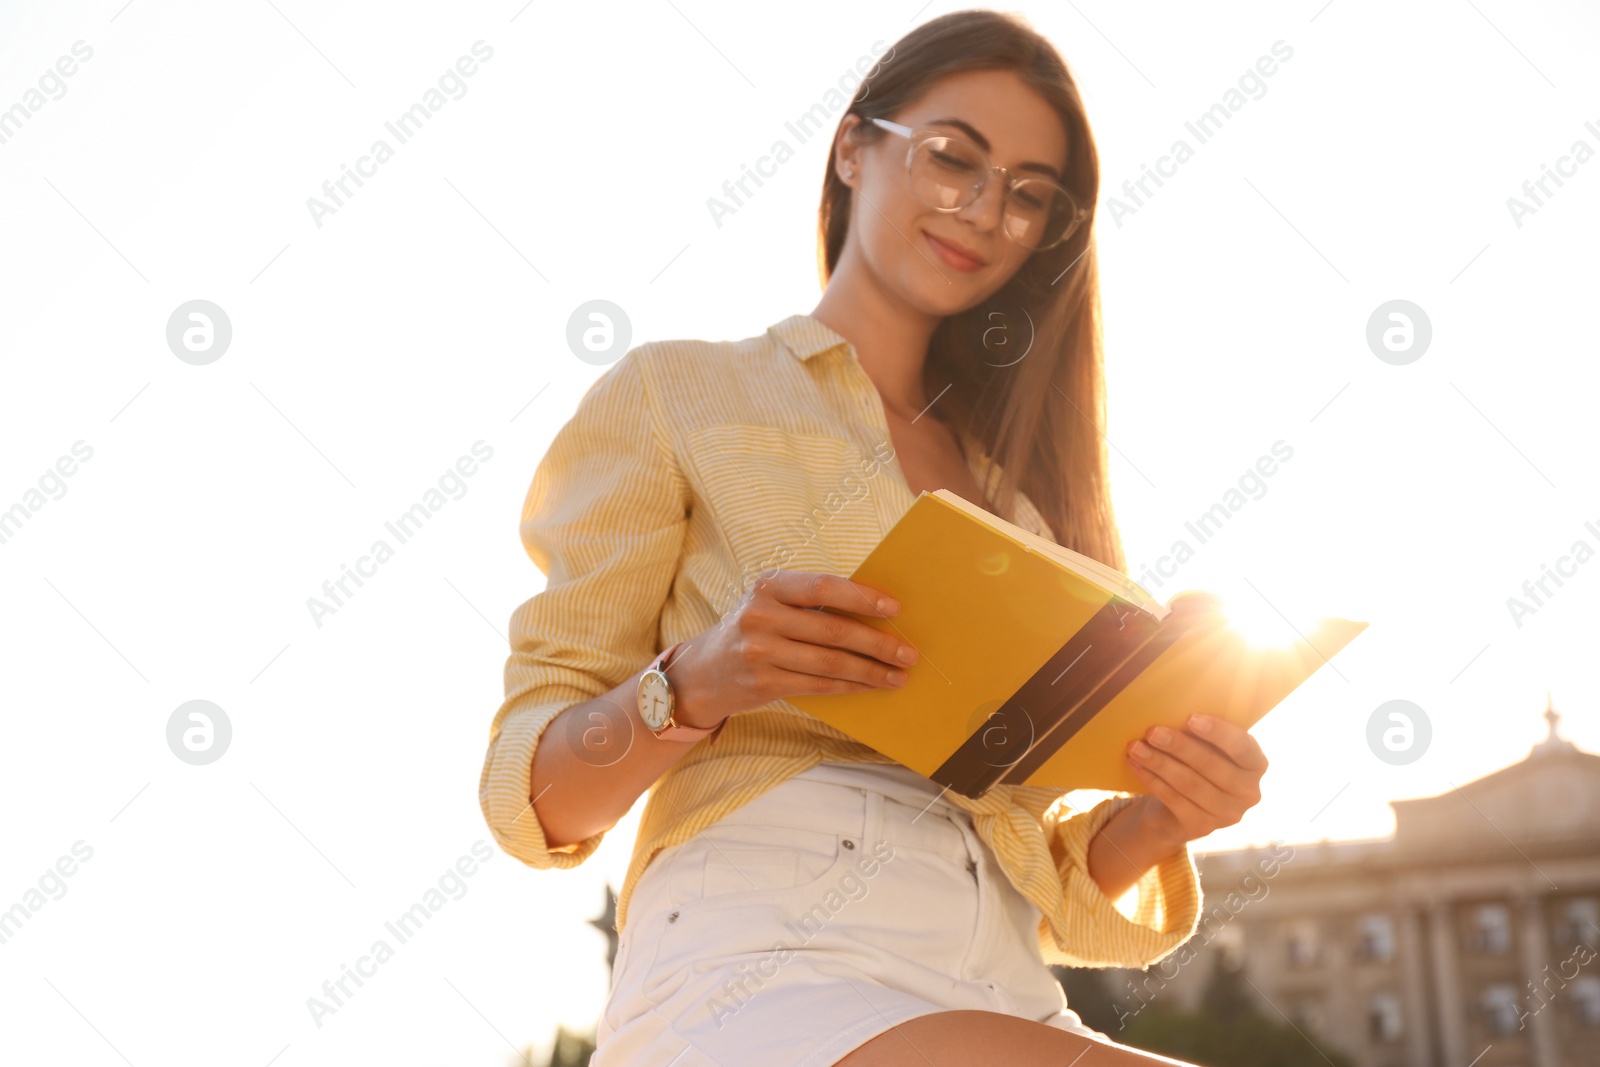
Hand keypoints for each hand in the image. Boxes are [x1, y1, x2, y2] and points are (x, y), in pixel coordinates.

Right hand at [666, 570, 918, 728]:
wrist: (702, 672)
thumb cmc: (752, 630)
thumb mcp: (770, 604)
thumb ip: (810, 603)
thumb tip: (874, 612)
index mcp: (768, 586)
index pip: (822, 587)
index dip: (861, 597)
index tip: (894, 609)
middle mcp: (760, 615)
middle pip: (832, 629)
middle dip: (876, 643)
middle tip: (908, 653)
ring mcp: (759, 651)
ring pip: (829, 663)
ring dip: (870, 671)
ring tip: (898, 676)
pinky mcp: (763, 683)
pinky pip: (817, 685)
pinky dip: (849, 686)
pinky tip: (869, 686)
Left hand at [1125, 714, 1268, 850]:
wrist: (1178, 808)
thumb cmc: (1195, 764)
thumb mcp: (1206, 747)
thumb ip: (1201, 733)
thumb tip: (1172, 709)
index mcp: (1256, 764)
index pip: (1243, 747)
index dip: (1219, 733)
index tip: (1191, 719)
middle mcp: (1249, 792)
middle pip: (1212, 766)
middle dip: (1180, 747)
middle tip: (1152, 731)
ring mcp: (1227, 814)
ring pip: (1190, 784)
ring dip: (1159, 763)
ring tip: (1135, 747)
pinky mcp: (1202, 827)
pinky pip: (1174, 800)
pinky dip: (1152, 780)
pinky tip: (1135, 764)